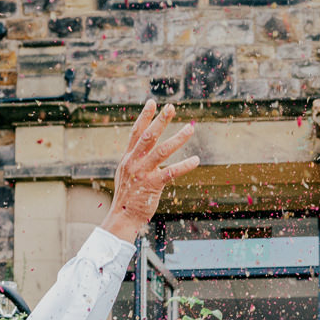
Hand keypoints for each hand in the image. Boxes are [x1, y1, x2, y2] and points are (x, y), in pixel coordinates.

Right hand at [101, 100, 199, 241]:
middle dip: (160, 120)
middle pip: (148, 136)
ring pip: (162, 151)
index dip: (144, 117)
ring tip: (190, 129)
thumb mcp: (126, 174)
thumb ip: (134, 160)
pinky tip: (196, 160)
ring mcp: (143, 173)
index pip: (136, 132)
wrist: (123, 216)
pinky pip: (171, 172)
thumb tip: (143, 150)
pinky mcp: (153, 185)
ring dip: (177, 139)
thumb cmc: (128, 196)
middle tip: (171, 107)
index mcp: (128, 157)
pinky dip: (185, 166)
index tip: (152, 102)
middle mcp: (134, 162)